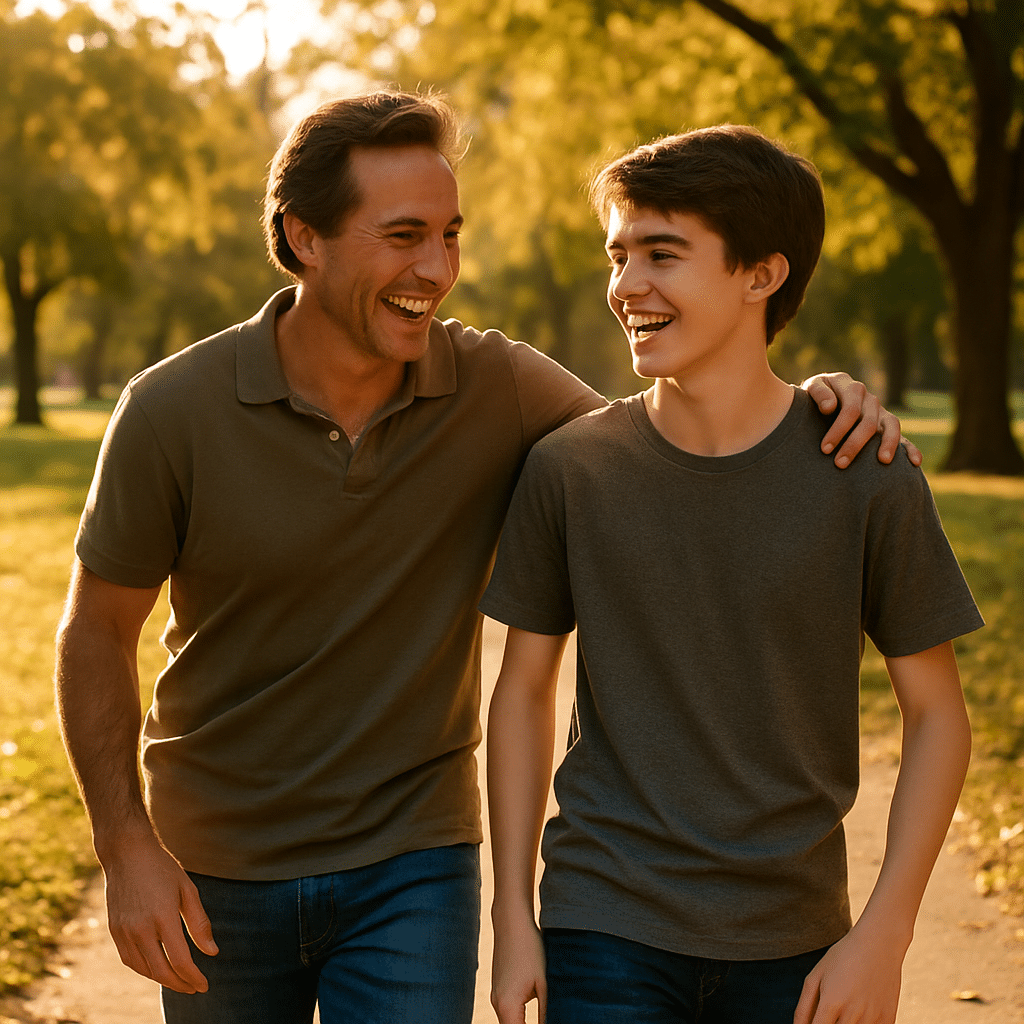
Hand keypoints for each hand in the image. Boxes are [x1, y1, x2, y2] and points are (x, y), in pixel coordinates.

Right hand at [101, 832, 217, 993]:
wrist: (127, 853)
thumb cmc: (162, 868)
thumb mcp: (188, 889)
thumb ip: (199, 923)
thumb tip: (212, 952)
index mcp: (163, 917)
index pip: (180, 960)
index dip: (193, 977)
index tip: (204, 985)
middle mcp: (140, 929)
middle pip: (161, 971)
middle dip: (180, 984)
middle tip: (194, 987)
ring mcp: (124, 931)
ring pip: (144, 969)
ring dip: (162, 979)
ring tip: (179, 980)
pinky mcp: (114, 931)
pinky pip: (130, 960)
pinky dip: (145, 970)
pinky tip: (157, 968)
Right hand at [491, 915, 546, 1023]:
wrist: (511, 922)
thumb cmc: (530, 949)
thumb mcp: (543, 983)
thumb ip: (547, 1012)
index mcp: (508, 1006)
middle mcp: (497, 1004)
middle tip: (548, 1023)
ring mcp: (496, 996)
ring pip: (509, 1023)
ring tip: (542, 1022)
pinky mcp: (498, 988)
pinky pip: (507, 1012)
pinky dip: (518, 1019)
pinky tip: (531, 1018)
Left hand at [792, 925, 904, 1023]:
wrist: (879, 943)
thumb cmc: (843, 957)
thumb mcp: (817, 975)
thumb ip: (804, 1006)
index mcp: (831, 1001)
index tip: (813, 1023)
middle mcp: (852, 1013)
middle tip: (828, 1014)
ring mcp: (872, 1018)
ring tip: (842, 1012)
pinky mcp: (888, 1019)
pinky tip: (859, 1015)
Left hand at [801, 372, 922, 469]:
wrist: (822, 398)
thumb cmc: (814, 396)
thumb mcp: (812, 387)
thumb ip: (818, 393)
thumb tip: (830, 407)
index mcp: (851, 387)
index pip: (850, 409)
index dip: (839, 429)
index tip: (825, 449)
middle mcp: (869, 398)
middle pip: (868, 422)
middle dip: (854, 444)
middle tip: (840, 463)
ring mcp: (880, 411)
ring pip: (891, 425)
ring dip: (888, 443)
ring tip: (883, 461)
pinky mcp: (886, 425)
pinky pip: (902, 435)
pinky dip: (910, 448)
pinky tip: (915, 462)